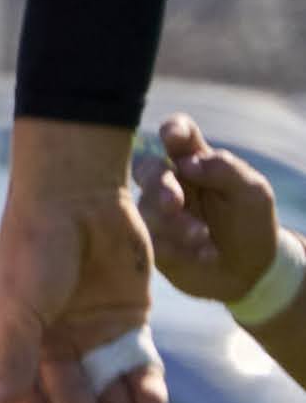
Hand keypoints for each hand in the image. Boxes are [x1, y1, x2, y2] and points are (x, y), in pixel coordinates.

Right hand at [0, 118, 163, 402]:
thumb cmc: (34, 251)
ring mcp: (89, 333)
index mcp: (10, 341)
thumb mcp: (17, 309)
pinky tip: (151, 401)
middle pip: (68, 395)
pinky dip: (145, 385)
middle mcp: (48, 343)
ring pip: (106, 387)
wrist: (79, 200)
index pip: (22, 394)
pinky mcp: (128, 321)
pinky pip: (138, 363)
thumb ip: (12, 360)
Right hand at [138, 108, 283, 303]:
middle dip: (159, 185)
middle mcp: (171, 182)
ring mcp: (157, 212)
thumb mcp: (253, 192)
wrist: (248, 272)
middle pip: (148, 169)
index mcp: (196, 162)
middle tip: (174, 204)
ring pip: (148, 209)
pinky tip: (203, 255)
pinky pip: (150, 240)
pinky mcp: (151, 241)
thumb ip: (226, 169)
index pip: (179, 135)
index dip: (172, 130)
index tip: (172, 136)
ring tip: (204, 238)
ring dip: (175, 224)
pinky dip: (178, 248)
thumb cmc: (252, 223)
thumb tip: (187, 163)